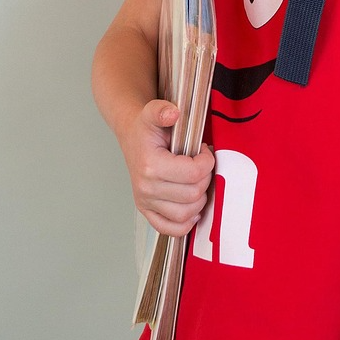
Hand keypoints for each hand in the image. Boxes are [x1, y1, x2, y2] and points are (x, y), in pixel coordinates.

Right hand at [118, 99, 214, 235]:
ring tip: (196, 182)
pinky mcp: (147, 212)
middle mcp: (146, 188)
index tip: (204, 151)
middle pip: (193, 194)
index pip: (194, 173)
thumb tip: (172, 114)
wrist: (132, 136)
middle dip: (205, 178)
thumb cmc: (146, 128)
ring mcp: (145, 202)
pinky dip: (186, 222)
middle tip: (201, 165)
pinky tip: (192, 206)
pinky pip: (171, 229)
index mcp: (150, 165)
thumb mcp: (153, 112)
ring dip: (199, 199)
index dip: (207, 161)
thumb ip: (162, 110)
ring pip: (186, 214)